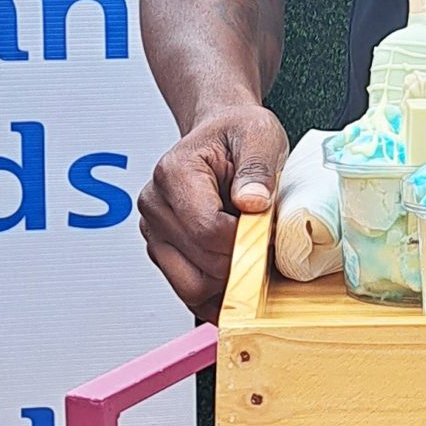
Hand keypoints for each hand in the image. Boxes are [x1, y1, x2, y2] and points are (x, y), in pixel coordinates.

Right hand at [137, 103, 290, 322]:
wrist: (221, 133)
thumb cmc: (237, 133)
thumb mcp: (259, 135)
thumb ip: (257, 168)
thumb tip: (252, 203)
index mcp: (174, 173)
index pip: (207, 229)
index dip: (245, 240)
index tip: (270, 232)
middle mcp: (156, 205)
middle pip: (201, 263)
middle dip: (241, 261)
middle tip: (267, 243)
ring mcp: (156, 232)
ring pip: (191, 286)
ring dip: (229, 282)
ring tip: (252, 255)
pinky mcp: (164, 251)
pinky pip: (189, 290)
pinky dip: (216, 293)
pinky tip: (239, 278)